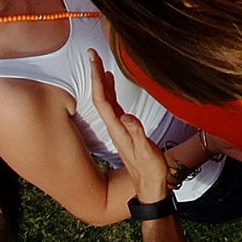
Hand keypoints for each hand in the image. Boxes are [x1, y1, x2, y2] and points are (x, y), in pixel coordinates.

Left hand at [88, 51, 177, 205]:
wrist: (149, 187)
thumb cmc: (150, 170)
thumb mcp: (146, 153)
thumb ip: (137, 135)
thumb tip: (125, 116)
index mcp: (118, 130)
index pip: (103, 100)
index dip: (98, 79)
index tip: (93, 60)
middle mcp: (115, 127)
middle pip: (101, 97)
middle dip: (95, 75)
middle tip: (91, 54)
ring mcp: (118, 128)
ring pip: (106, 100)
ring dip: (102, 82)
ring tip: (100, 64)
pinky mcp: (125, 129)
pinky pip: (113, 105)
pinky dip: (111, 91)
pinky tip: (113, 85)